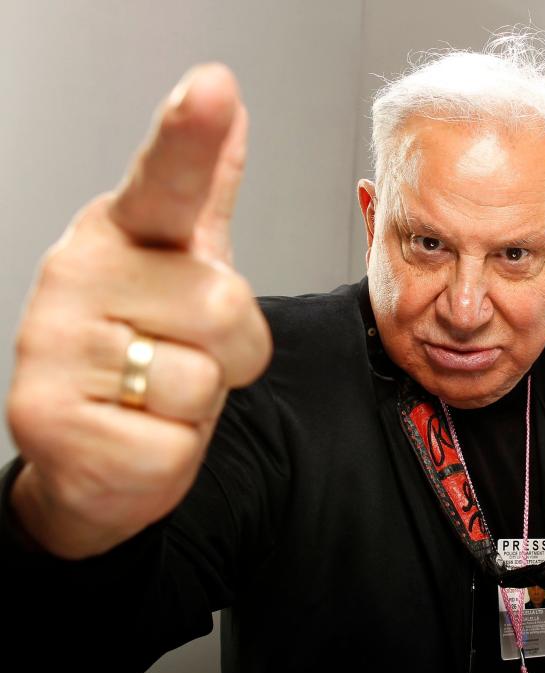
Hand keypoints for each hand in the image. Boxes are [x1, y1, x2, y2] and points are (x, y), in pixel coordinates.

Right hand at [5, 65, 271, 557]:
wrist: (96, 450)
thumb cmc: (147, 350)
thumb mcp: (183, 268)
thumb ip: (202, 194)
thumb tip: (234, 116)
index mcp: (119, 234)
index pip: (163, 182)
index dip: (189, 137)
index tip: (212, 87)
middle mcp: (74, 276)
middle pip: (227, 304)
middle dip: (231, 351)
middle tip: (183, 357)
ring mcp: (51, 348)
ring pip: (204, 376)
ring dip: (198, 401)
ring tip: (155, 395)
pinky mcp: (47, 421)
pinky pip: (173, 440)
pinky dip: (170, 450)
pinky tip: (132, 434)